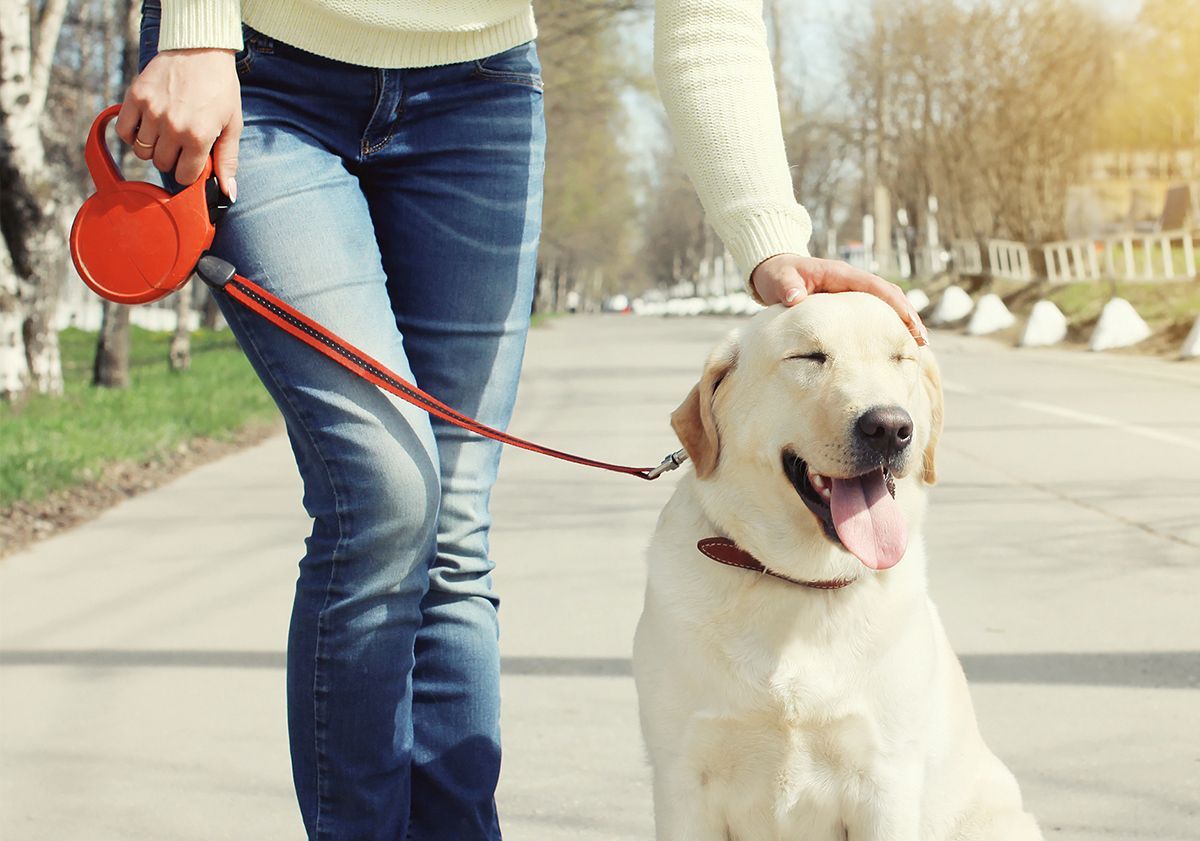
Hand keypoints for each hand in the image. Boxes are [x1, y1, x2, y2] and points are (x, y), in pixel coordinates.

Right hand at [116, 48, 242, 200]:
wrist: (200, 48)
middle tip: (181, 143)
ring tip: (166, 133)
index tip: (194, 161)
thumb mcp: (232, 124)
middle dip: (172, 160)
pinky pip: (123, 132)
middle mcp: (172, 126)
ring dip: (153, 148)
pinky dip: (132, 135)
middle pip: (161, 165)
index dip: (190, 172)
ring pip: (142, 152)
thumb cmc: (220, 88)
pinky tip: (147, 127)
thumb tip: (228, 193)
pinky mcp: (135, 97)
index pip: (184, 176)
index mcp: (198, 136)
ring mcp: (151, 111)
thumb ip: (228, 160)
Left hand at [751, 253, 928, 345]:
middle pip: (889, 296)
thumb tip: (795, 297)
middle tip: (922, 340)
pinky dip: (886, 327)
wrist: (774, 271)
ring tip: (917, 347)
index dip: (895, 303)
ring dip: (902, 323)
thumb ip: (786, 286)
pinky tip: (894, 346)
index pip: (876, 287)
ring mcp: (852, 293)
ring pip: (885, 305)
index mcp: (841, 274)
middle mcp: (852, 282)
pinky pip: (873, 314)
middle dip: (908, 316)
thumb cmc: (777, 275)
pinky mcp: (848, 304)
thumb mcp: (778, 278)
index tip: (910, 321)